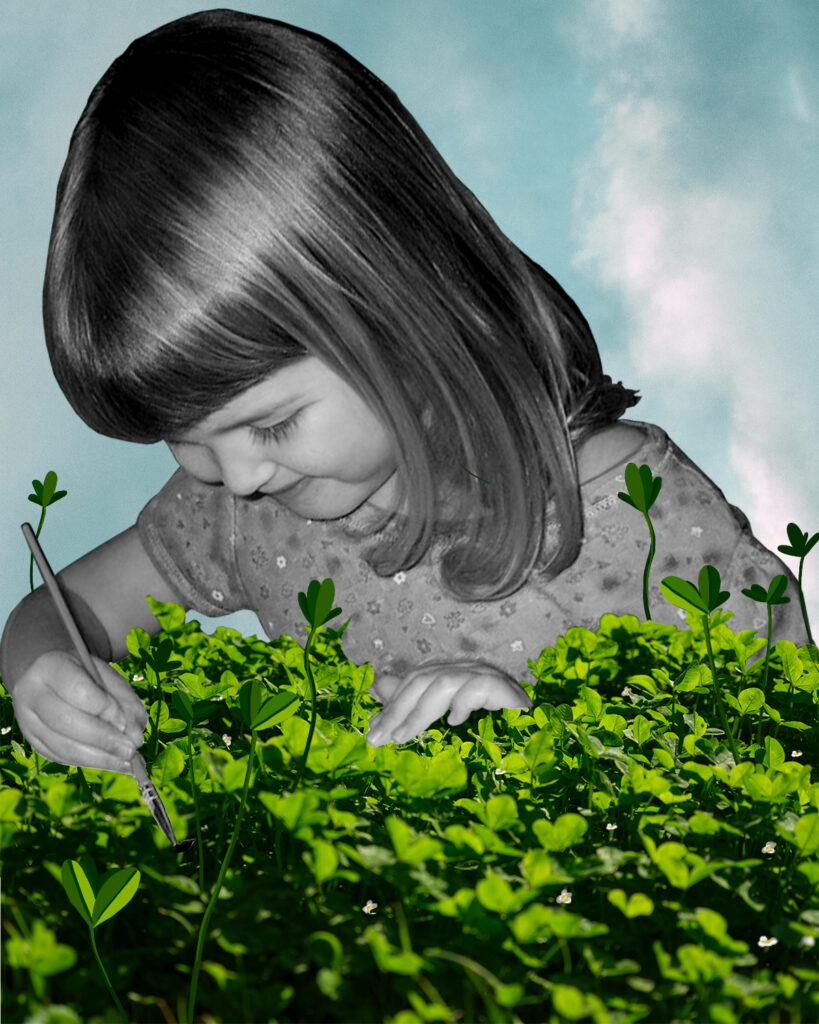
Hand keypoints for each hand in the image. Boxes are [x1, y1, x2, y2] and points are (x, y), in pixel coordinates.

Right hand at [10, 649, 148, 773]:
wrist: (44, 676)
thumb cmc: (83, 673)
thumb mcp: (106, 675)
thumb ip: (124, 701)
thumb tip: (135, 738)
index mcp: (50, 667)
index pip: (80, 691)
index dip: (106, 709)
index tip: (125, 722)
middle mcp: (32, 695)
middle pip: (67, 723)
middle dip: (104, 740)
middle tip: (131, 750)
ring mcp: (28, 721)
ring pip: (63, 747)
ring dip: (100, 759)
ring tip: (128, 762)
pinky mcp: (33, 742)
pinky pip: (62, 757)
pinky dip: (91, 762)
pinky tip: (114, 763)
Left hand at [367, 659, 531, 746]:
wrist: (543, 742)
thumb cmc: (498, 736)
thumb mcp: (450, 720)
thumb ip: (417, 702)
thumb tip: (377, 685)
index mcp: (455, 676)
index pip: (415, 681)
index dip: (392, 704)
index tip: (372, 734)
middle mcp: (469, 672)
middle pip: (424, 679)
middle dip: (397, 709)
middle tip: (377, 739)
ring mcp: (488, 677)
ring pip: (444, 682)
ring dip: (420, 711)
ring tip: (402, 738)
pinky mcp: (506, 688)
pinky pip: (479, 686)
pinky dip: (463, 703)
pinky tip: (455, 722)